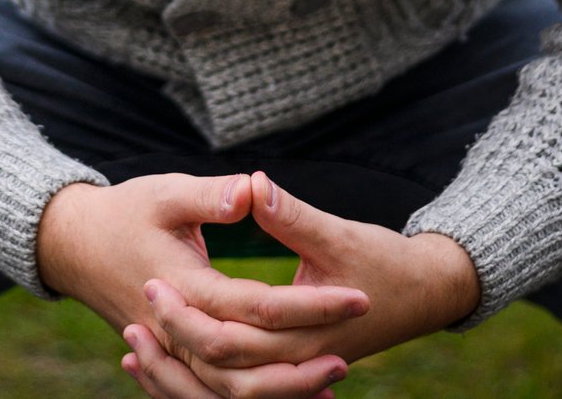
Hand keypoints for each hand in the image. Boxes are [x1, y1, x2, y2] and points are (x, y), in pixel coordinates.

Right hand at [35, 174, 362, 397]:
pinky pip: (213, 393)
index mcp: (184, 285)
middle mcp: (177, 330)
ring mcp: (171, 351)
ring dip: (282, 391)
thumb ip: (209, 194)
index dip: (312, 303)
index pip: (258, 304)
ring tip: (332, 377)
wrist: (73, 246)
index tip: (357, 294)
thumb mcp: (165, 191)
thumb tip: (253, 189)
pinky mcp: (171, 359)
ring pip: (229, 391)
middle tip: (351, 350)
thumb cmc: (124, 212)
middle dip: (302, 363)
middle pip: (246, 365)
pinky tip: (293, 393)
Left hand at [141, 170, 480, 382]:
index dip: (189, 311)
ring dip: (179, 377)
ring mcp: (296, 372)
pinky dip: (198, 382)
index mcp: (306, 331)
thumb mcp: (340, 233)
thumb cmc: (386, 261)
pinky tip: (164, 361)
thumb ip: (291, 214)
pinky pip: (238, 389)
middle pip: (222, 368)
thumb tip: (251, 183)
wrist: (426, 293)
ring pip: (226, 392)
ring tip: (135, 348)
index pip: (234, 334)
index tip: (152, 279)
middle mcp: (298, 361)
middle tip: (142, 303)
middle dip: (176, 340)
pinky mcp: (292, 370)